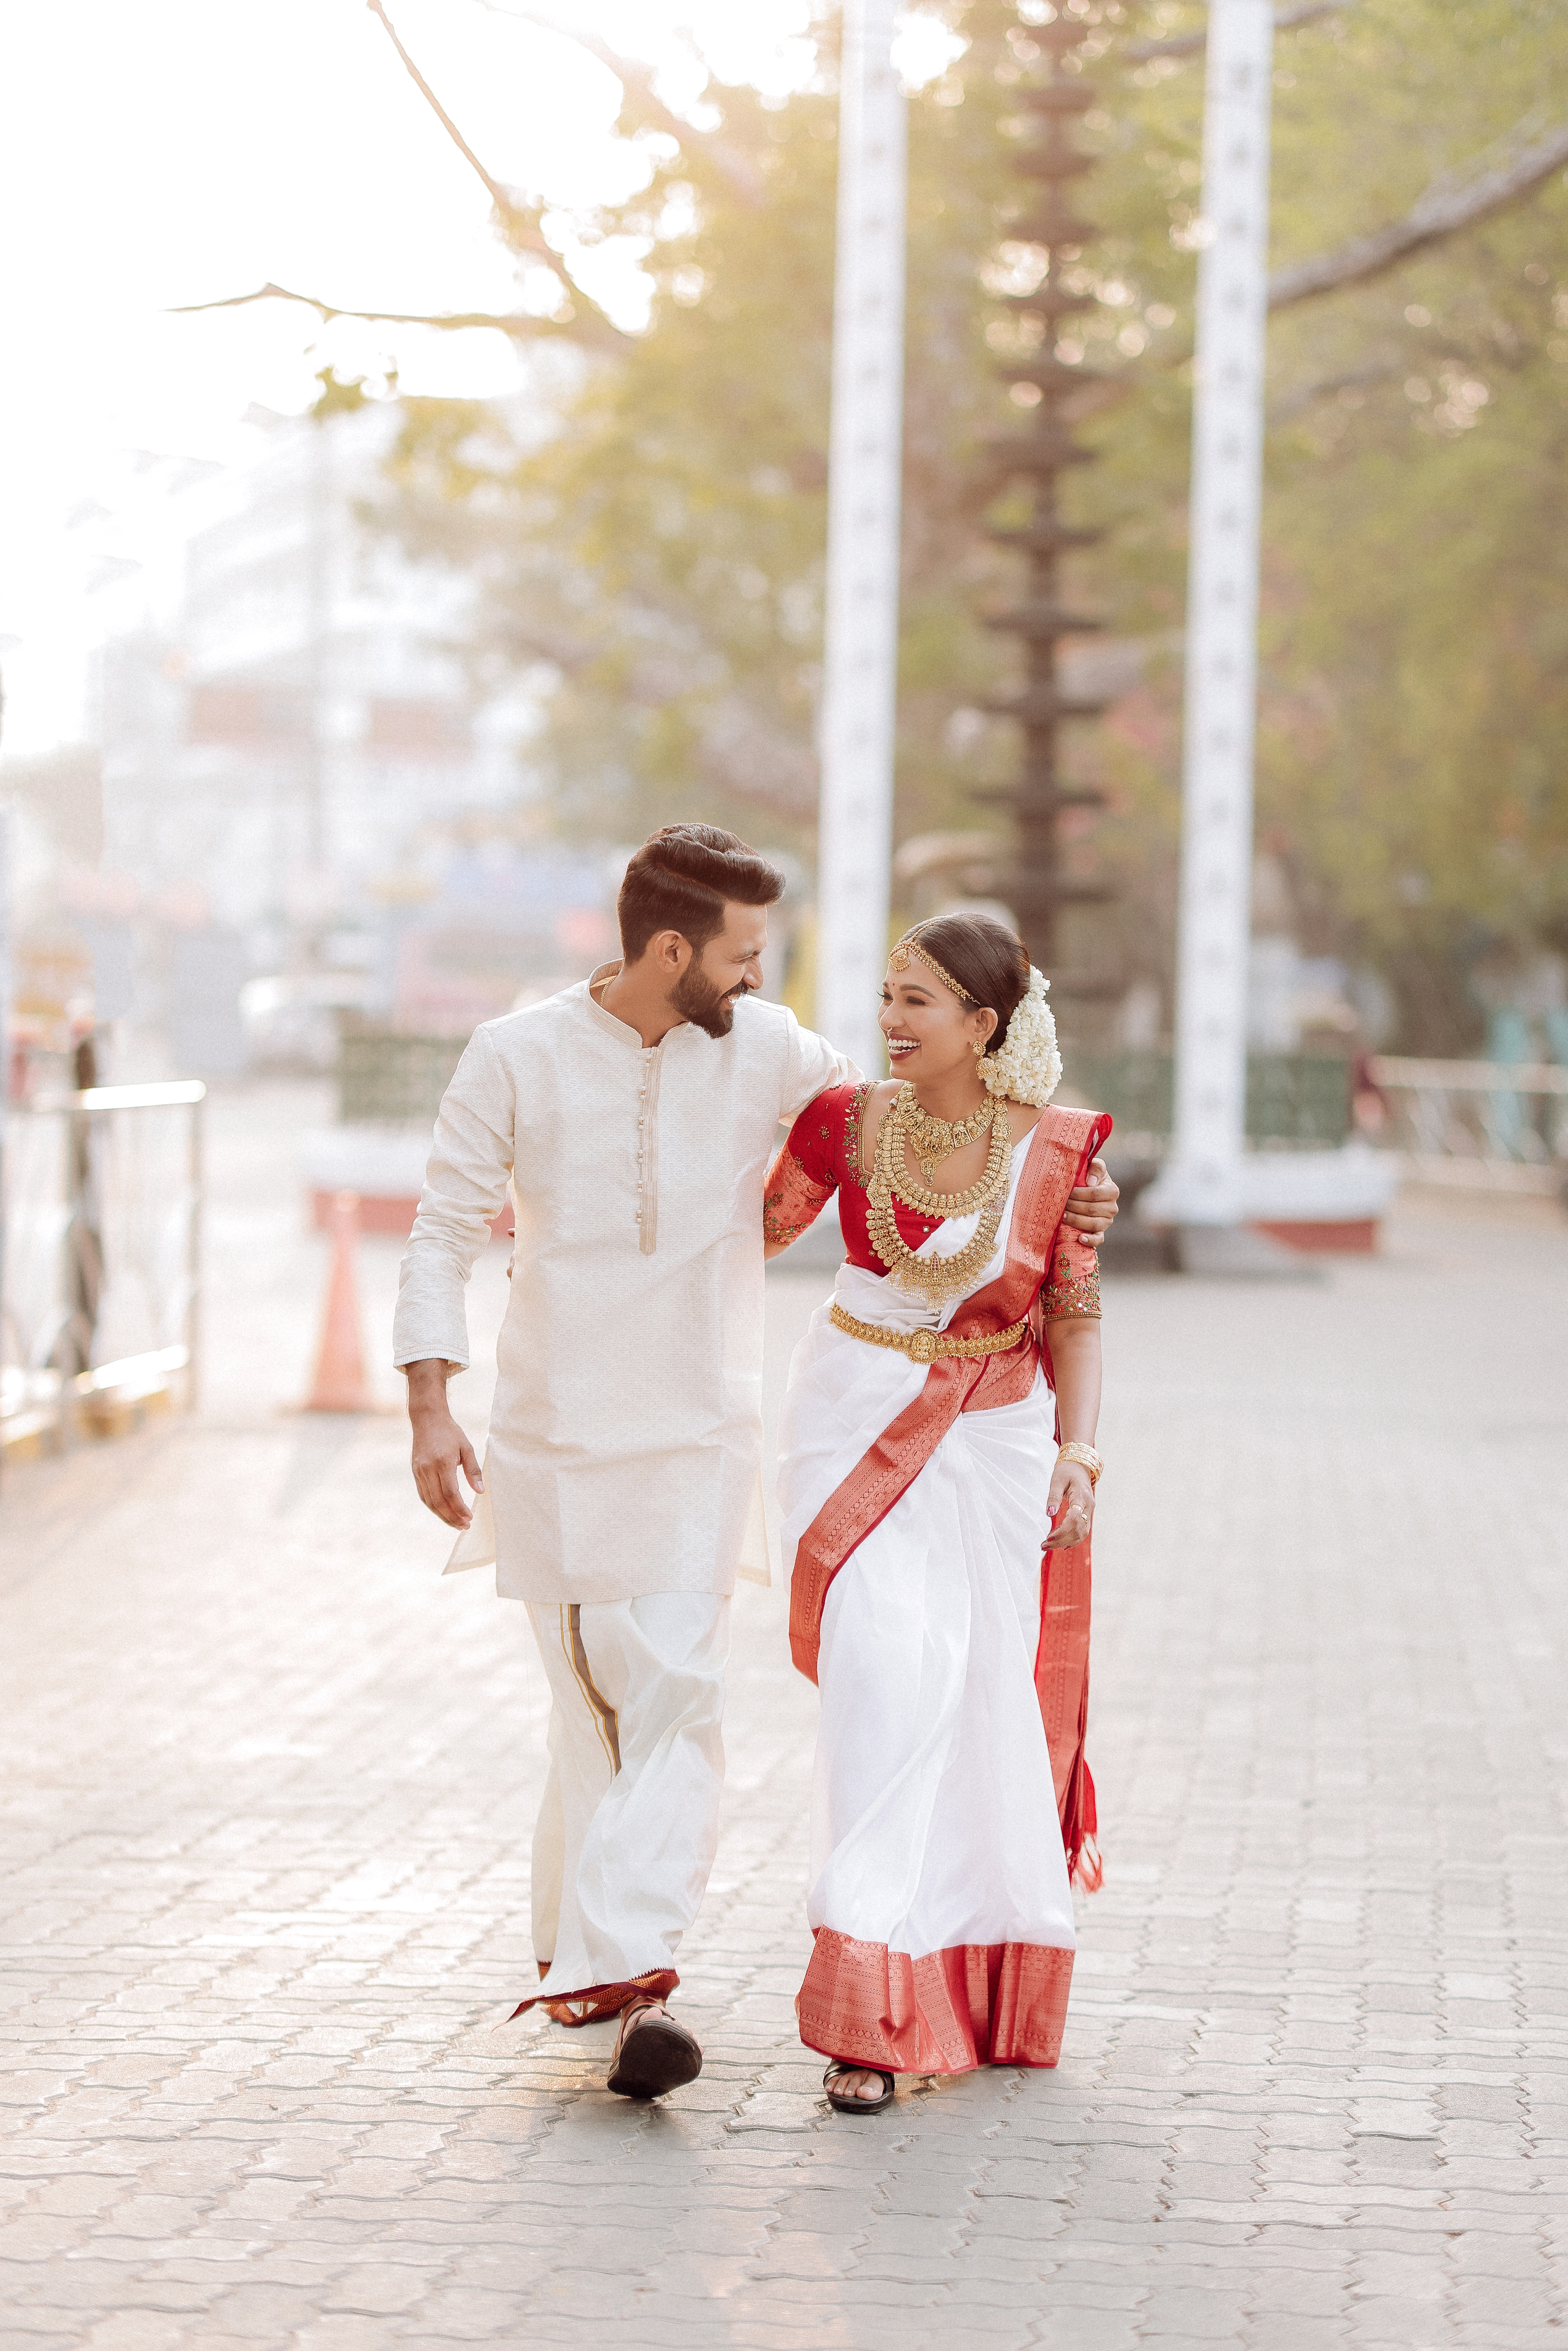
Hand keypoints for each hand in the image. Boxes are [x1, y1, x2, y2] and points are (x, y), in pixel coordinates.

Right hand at [406, 1359, 482, 1529]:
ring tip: (456, 1523)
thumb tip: (480, 1492)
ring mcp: (419, 1471)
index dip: (460, 1508)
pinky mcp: (415, 1472)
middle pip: (438, 1501)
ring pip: (429, 1501)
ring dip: (442, 1515)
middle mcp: (428, 1469)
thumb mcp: (467, 1448)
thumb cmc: (450, 1432)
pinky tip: (444, 1511)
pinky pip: (423, 1495)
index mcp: (442, 1462)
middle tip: (465, 1526)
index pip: (450, 1493)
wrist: (427, 1419)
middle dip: (452, 1517)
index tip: (470, 1518)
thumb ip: (473, 1470)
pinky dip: (433, 1506)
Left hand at [1042, 1460, 1094, 1552]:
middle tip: (1043, 1545)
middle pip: (1078, 1530)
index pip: (1074, 1519)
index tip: (1048, 1537)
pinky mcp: (1086, 1513)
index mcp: (1081, 1496)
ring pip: (1082, 1533)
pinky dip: (1073, 1539)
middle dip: (1061, 1540)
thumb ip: (1053, 1497)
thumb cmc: (1066, 1471)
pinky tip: (1062, 1545)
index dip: (1062, 1531)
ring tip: (1049, 1545)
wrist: (1079, 1465)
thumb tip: (1049, 1514)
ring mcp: (1089, 1510)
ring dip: (1066, 1542)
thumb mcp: (1057, 1480)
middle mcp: (1088, 1506)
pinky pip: (1083, 1530)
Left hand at [1063, 1157, 1117, 1245]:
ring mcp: (1107, 1221)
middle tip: (1060, 1204)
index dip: (1079, 1194)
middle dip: (1074, 1206)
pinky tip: (1080, 1238)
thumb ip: (1096, 1167)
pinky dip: (1090, 1240)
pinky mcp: (1101, 1231)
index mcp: (1112, 1191)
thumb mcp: (1094, 1167)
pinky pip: (1099, 1239)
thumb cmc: (1089, 1176)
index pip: (1095, 1194)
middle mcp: (1112, 1207)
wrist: (1089, 1189)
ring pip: (1093, 1224)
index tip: (1066, 1192)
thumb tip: (1090, 1182)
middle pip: (1092, 1209)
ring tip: (1063, 1216)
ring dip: (1076, 1220)